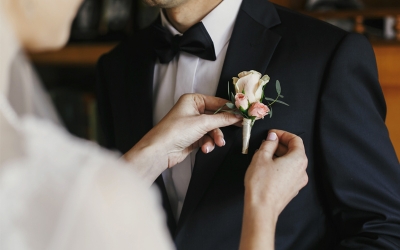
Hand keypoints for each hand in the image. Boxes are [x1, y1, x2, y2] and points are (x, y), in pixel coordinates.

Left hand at [124, 94, 240, 184]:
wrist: (161, 150)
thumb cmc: (176, 131)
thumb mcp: (202, 122)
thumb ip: (222, 119)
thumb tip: (237, 115)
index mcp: (193, 100)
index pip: (217, 102)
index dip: (230, 108)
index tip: (242, 113)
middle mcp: (193, 110)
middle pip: (216, 116)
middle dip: (223, 126)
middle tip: (238, 127)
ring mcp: (193, 124)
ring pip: (213, 129)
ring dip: (215, 137)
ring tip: (216, 143)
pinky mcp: (193, 137)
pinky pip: (207, 138)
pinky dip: (208, 144)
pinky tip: (205, 148)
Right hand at [239, 130, 307, 249]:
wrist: (262, 209)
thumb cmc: (261, 184)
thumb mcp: (261, 157)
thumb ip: (269, 143)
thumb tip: (272, 137)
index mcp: (298, 159)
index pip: (296, 140)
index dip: (283, 134)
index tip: (272, 134)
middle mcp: (302, 170)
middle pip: (295, 151)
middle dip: (280, 145)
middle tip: (266, 143)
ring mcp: (298, 182)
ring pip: (291, 162)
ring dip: (279, 155)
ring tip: (264, 155)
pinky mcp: (292, 189)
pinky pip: (289, 172)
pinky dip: (280, 166)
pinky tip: (267, 168)